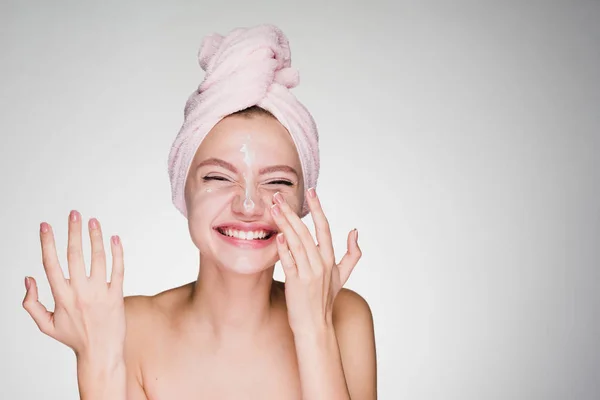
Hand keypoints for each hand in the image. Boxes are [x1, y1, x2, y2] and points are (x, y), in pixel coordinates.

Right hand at [22, 210, 125, 360]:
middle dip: (73, 231)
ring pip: (98, 258)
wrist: (101, 352)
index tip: (45, 225)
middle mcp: (80, 292)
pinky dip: (117, 252)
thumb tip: (28, 278)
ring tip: (93, 221)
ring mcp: (100, 293)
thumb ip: (31, 303)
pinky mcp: (117, 295)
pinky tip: (114, 238)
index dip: (47, 242)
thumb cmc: (73, 338)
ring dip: (95, 237)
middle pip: (75, 255)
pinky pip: (118, 269)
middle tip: (74, 213)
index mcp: (61, 297)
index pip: (51, 264)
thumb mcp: (46, 324)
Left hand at [270, 189, 360, 335]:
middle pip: (306, 231)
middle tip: (278, 196)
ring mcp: (309, 273)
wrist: (316, 326)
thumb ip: (352, 254)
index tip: (311, 191)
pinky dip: (284, 248)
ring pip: (296, 243)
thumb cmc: (325, 300)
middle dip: (291, 212)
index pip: (324, 227)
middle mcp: (321, 263)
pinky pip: (289, 261)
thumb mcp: (342, 276)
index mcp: (330, 259)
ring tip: (273, 208)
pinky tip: (278, 235)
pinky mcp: (296, 283)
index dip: (318, 208)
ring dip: (284, 224)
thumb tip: (355, 230)